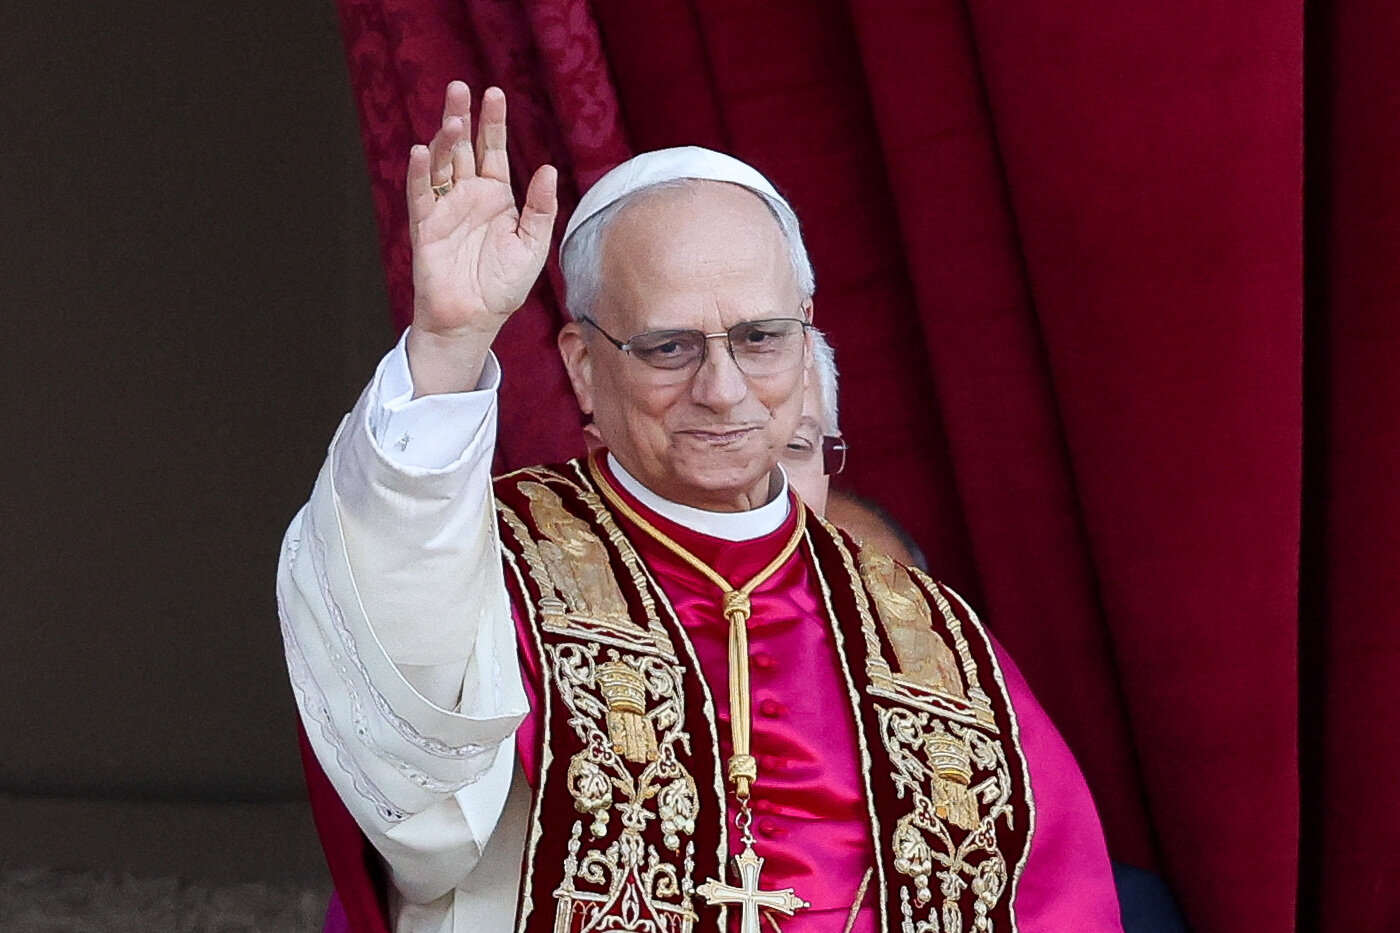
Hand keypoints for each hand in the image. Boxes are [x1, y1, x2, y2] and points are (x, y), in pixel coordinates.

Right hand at [405, 82, 557, 393]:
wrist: (475, 319)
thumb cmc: (503, 286)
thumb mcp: (533, 245)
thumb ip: (541, 208)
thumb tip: (547, 169)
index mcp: (496, 196)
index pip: (492, 150)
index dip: (493, 122)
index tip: (493, 93)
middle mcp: (468, 195)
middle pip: (463, 148)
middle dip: (461, 117)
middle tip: (460, 88)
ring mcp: (445, 208)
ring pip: (441, 164)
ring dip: (443, 141)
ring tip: (451, 119)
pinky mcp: (425, 226)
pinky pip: (420, 194)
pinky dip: (419, 173)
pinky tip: (421, 151)